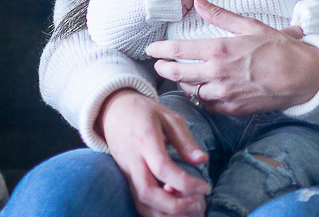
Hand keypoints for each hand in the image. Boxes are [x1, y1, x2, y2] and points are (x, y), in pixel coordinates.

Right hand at [97, 88, 209, 216]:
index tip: (205, 187)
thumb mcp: (169, 117)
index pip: (163, 168)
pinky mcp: (126, 179)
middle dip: (174, 206)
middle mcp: (133, 161)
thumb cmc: (144, 112)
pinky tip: (174, 209)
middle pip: (147, 193)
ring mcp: (126, 172)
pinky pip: (138, 202)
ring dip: (165, 213)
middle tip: (198, 204)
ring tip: (189, 211)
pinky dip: (156, 212)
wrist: (113, 111)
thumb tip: (203, 160)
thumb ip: (185, 140)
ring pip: (140, 203)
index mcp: (145, 141)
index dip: (185, 183)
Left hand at [145, 0, 318, 116]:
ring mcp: (223, 94)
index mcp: (219, 50)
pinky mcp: (232, 108)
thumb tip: (199, 1)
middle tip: (158, 65)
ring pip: (191, 91)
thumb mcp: (250, 26)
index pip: (178, 51)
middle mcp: (216, 74)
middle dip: (164, 70)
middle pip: (177, 74)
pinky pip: (208, 104)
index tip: (151, 49)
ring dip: (184, 84)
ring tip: (182, 78)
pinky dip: (203, 97)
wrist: (302, 77)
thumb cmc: (279, 49)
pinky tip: (204, 91)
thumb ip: (220, 16)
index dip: (160, 50)